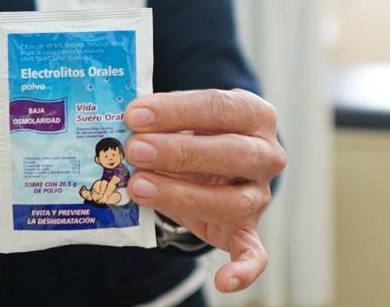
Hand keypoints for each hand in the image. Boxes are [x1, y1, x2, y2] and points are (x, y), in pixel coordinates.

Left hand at [123, 89, 285, 292]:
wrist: (219, 161)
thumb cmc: (198, 133)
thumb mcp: (188, 118)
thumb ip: (164, 120)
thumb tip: (122, 124)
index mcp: (256, 115)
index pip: (219, 107)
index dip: (176, 111)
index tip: (134, 114)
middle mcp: (267, 154)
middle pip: (232, 153)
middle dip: (179, 152)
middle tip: (135, 149)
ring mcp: (259, 195)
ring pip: (234, 202)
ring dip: (183, 195)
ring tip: (138, 186)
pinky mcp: (249, 231)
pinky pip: (254, 255)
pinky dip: (243, 271)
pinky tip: (222, 282)